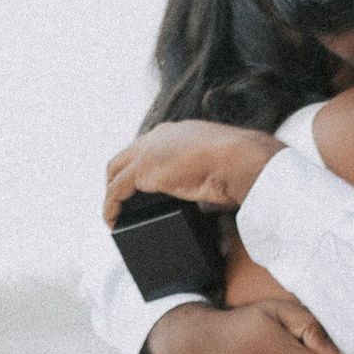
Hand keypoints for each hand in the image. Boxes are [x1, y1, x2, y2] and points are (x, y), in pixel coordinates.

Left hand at [104, 119, 282, 218]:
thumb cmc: (243, 167)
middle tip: (121, 200)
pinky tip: (112, 221)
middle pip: (128, 155)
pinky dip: (111, 206)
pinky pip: (116, 189)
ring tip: (114, 213)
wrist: (241, 160)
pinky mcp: (142, 169)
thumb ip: (210, 180)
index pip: (152, 147)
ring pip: (117, 170)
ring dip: (112, 191)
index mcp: (182, 133)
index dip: (143, 166)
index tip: (143, 187)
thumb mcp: (222, 172)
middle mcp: (162, 135)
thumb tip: (212, 203)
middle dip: (120, 176)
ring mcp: (150, 150)